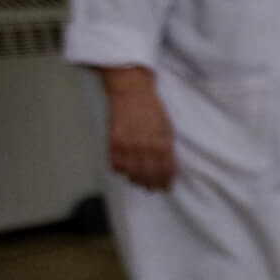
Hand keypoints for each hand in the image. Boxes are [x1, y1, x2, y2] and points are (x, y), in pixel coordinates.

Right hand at [102, 73, 175, 191]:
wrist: (131, 91)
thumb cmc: (152, 108)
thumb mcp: (166, 127)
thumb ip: (166, 147)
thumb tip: (166, 166)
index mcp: (162, 142)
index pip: (165, 170)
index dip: (165, 181)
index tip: (165, 187)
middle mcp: (145, 146)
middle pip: (148, 175)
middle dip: (151, 185)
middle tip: (152, 188)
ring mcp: (128, 145)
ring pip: (131, 173)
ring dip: (135, 180)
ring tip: (138, 181)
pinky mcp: (113, 141)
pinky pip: (115, 164)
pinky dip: (119, 170)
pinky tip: (124, 169)